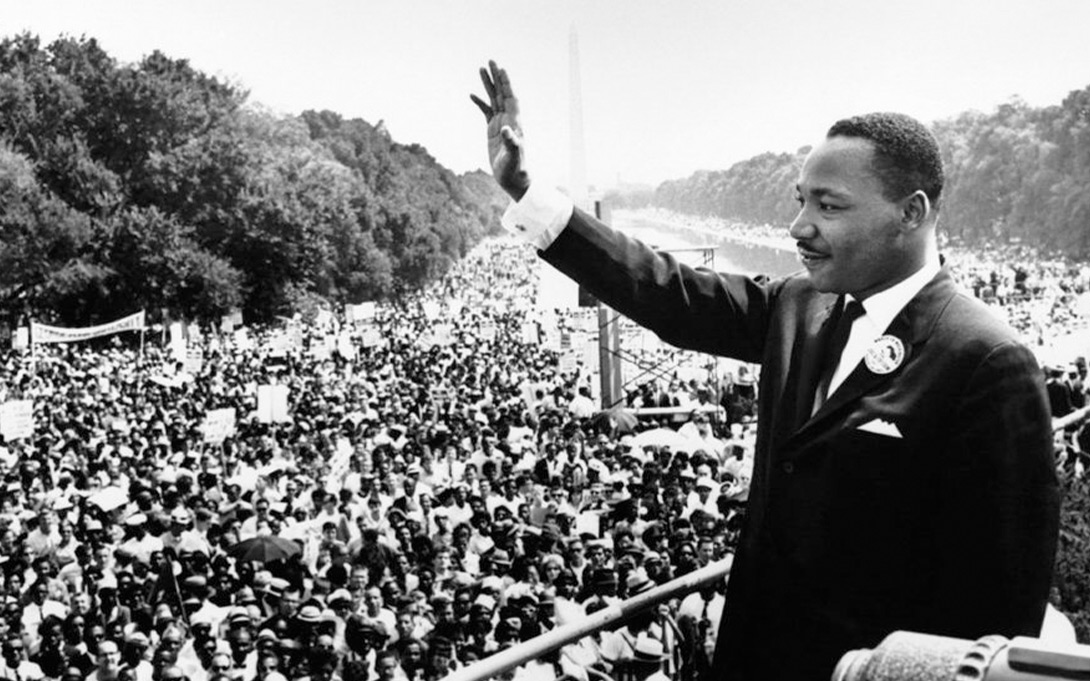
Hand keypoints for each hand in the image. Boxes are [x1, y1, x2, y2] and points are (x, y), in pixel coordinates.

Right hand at [470, 60, 530, 200]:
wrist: (513, 179)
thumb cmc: (515, 169)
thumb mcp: (513, 157)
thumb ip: (511, 143)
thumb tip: (506, 130)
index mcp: (514, 122)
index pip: (510, 98)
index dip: (506, 84)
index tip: (501, 69)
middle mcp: (509, 120)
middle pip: (502, 94)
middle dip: (496, 77)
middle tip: (490, 61)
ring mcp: (500, 124)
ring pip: (494, 100)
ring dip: (488, 85)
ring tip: (481, 69)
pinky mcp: (493, 131)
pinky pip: (486, 112)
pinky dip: (480, 102)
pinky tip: (472, 95)